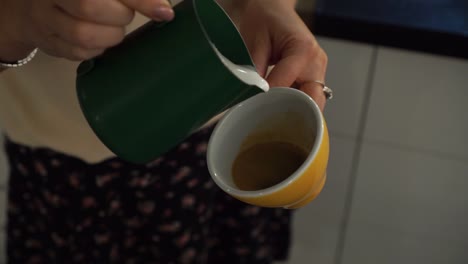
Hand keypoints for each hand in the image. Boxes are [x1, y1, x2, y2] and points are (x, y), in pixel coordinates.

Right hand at [0, 0, 174, 60]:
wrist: (30, 6)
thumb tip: (163, 8)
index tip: (164, 11)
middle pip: (90, 7)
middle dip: (120, 15)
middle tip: (124, 14)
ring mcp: (43, 20)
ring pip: (84, 36)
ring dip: (111, 35)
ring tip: (113, 27)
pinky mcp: (47, 44)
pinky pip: (79, 53)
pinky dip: (98, 48)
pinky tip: (100, 38)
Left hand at [236, 0, 327, 109]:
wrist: (273, 7)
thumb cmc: (265, 18)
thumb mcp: (255, 41)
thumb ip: (255, 70)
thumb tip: (252, 96)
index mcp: (303, 51)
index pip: (287, 87)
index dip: (270, 101)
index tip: (253, 110)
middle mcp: (316, 62)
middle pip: (312, 101)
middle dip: (292, 114)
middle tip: (269, 122)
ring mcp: (318, 70)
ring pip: (313, 103)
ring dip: (296, 112)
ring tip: (274, 118)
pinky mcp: (314, 75)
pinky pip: (308, 97)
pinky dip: (297, 106)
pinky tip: (280, 109)